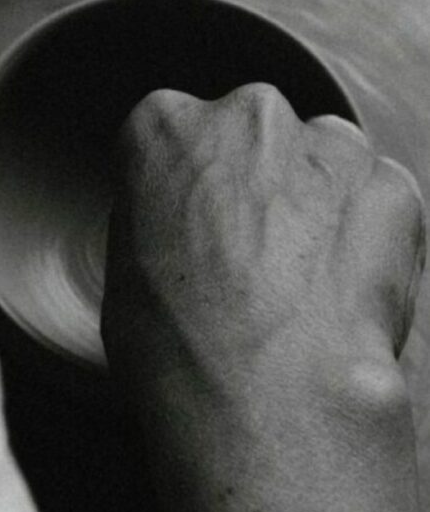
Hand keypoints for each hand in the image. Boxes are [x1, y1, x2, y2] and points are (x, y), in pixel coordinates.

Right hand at [102, 84, 427, 511]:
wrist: (268, 396)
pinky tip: (345, 291)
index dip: (188, 186)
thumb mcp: (123, 270)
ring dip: (316, 200)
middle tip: (252, 255)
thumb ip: (159, 216)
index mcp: (164, 125)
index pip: (174, 136)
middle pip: (253, 133)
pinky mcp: (390, 184)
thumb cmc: (178, 347)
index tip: (197, 223)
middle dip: (257, 181)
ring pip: (323, 158)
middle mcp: (246, 115)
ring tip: (305, 281)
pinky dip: (369, 234)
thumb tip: (184, 228)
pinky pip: (377, 198)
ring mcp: (326, 143)